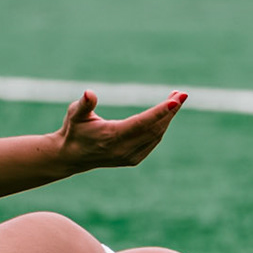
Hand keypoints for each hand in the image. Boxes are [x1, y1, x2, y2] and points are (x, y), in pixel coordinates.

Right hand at [55, 90, 185, 170]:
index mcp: (112, 136)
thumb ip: (84, 104)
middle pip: (154, 128)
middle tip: (181, 94)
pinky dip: (161, 127)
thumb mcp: (74, 114)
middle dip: (170, 111)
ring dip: (168, 117)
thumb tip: (89, 93)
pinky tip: (165, 115)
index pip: (142, 123)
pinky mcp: (133, 159)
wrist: (72, 156)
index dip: (160, 111)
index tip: (176, 100)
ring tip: (175, 99)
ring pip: (156, 135)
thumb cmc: (74, 130)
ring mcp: (130, 156)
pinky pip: (153, 141)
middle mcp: (123, 149)